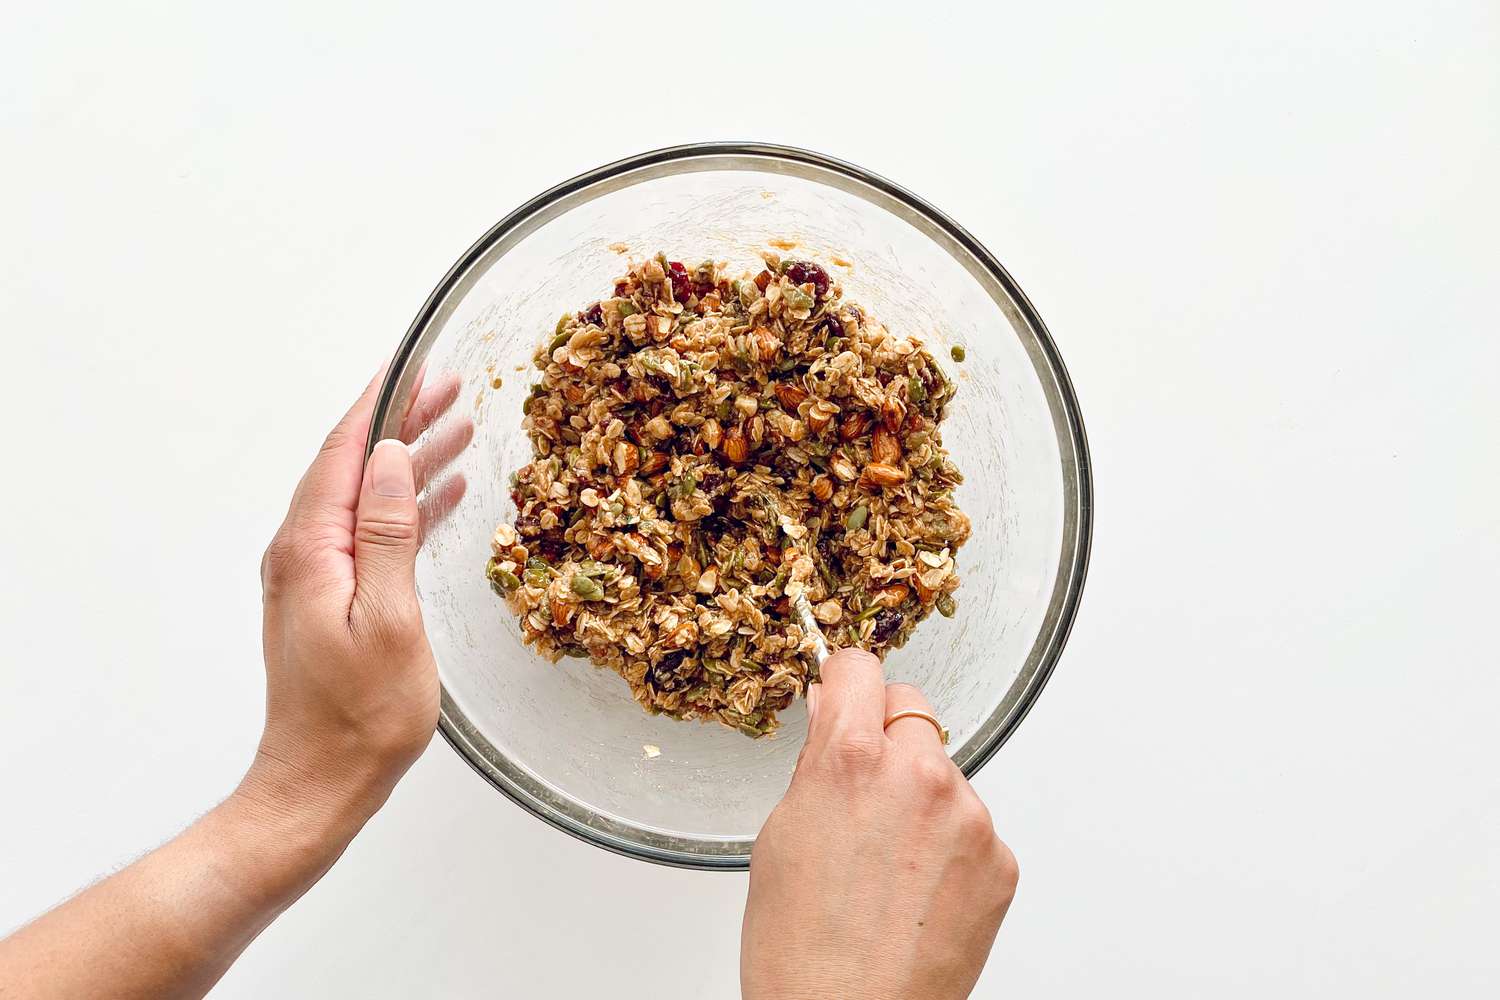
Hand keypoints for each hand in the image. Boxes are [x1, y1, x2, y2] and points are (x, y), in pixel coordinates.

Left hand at [244, 366, 471, 836]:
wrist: (319, 782)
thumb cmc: (359, 717)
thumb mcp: (389, 619)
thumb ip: (389, 534)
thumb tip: (393, 461)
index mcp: (311, 549)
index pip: (344, 452)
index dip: (380, 403)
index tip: (413, 363)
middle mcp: (303, 553)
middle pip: (356, 466)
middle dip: (403, 421)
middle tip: (451, 384)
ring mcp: (316, 576)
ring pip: (369, 496)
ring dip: (412, 460)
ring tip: (459, 425)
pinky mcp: (333, 598)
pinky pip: (374, 533)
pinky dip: (410, 507)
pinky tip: (442, 493)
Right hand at [742, 650, 1018, 999]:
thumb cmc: (802, 948)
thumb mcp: (781, 836)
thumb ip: (817, 764)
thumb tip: (831, 716)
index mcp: (852, 760)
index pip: (860, 670)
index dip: (845, 680)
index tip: (843, 690)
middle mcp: (919, 776)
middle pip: (910, 710)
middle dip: (885, 735)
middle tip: (863, 788)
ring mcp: (968, 818)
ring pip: (943, 770)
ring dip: (921, 794)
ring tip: (886, 861)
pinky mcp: (999, 860)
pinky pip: (972, 824)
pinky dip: (949, 844)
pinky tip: (916, 888)